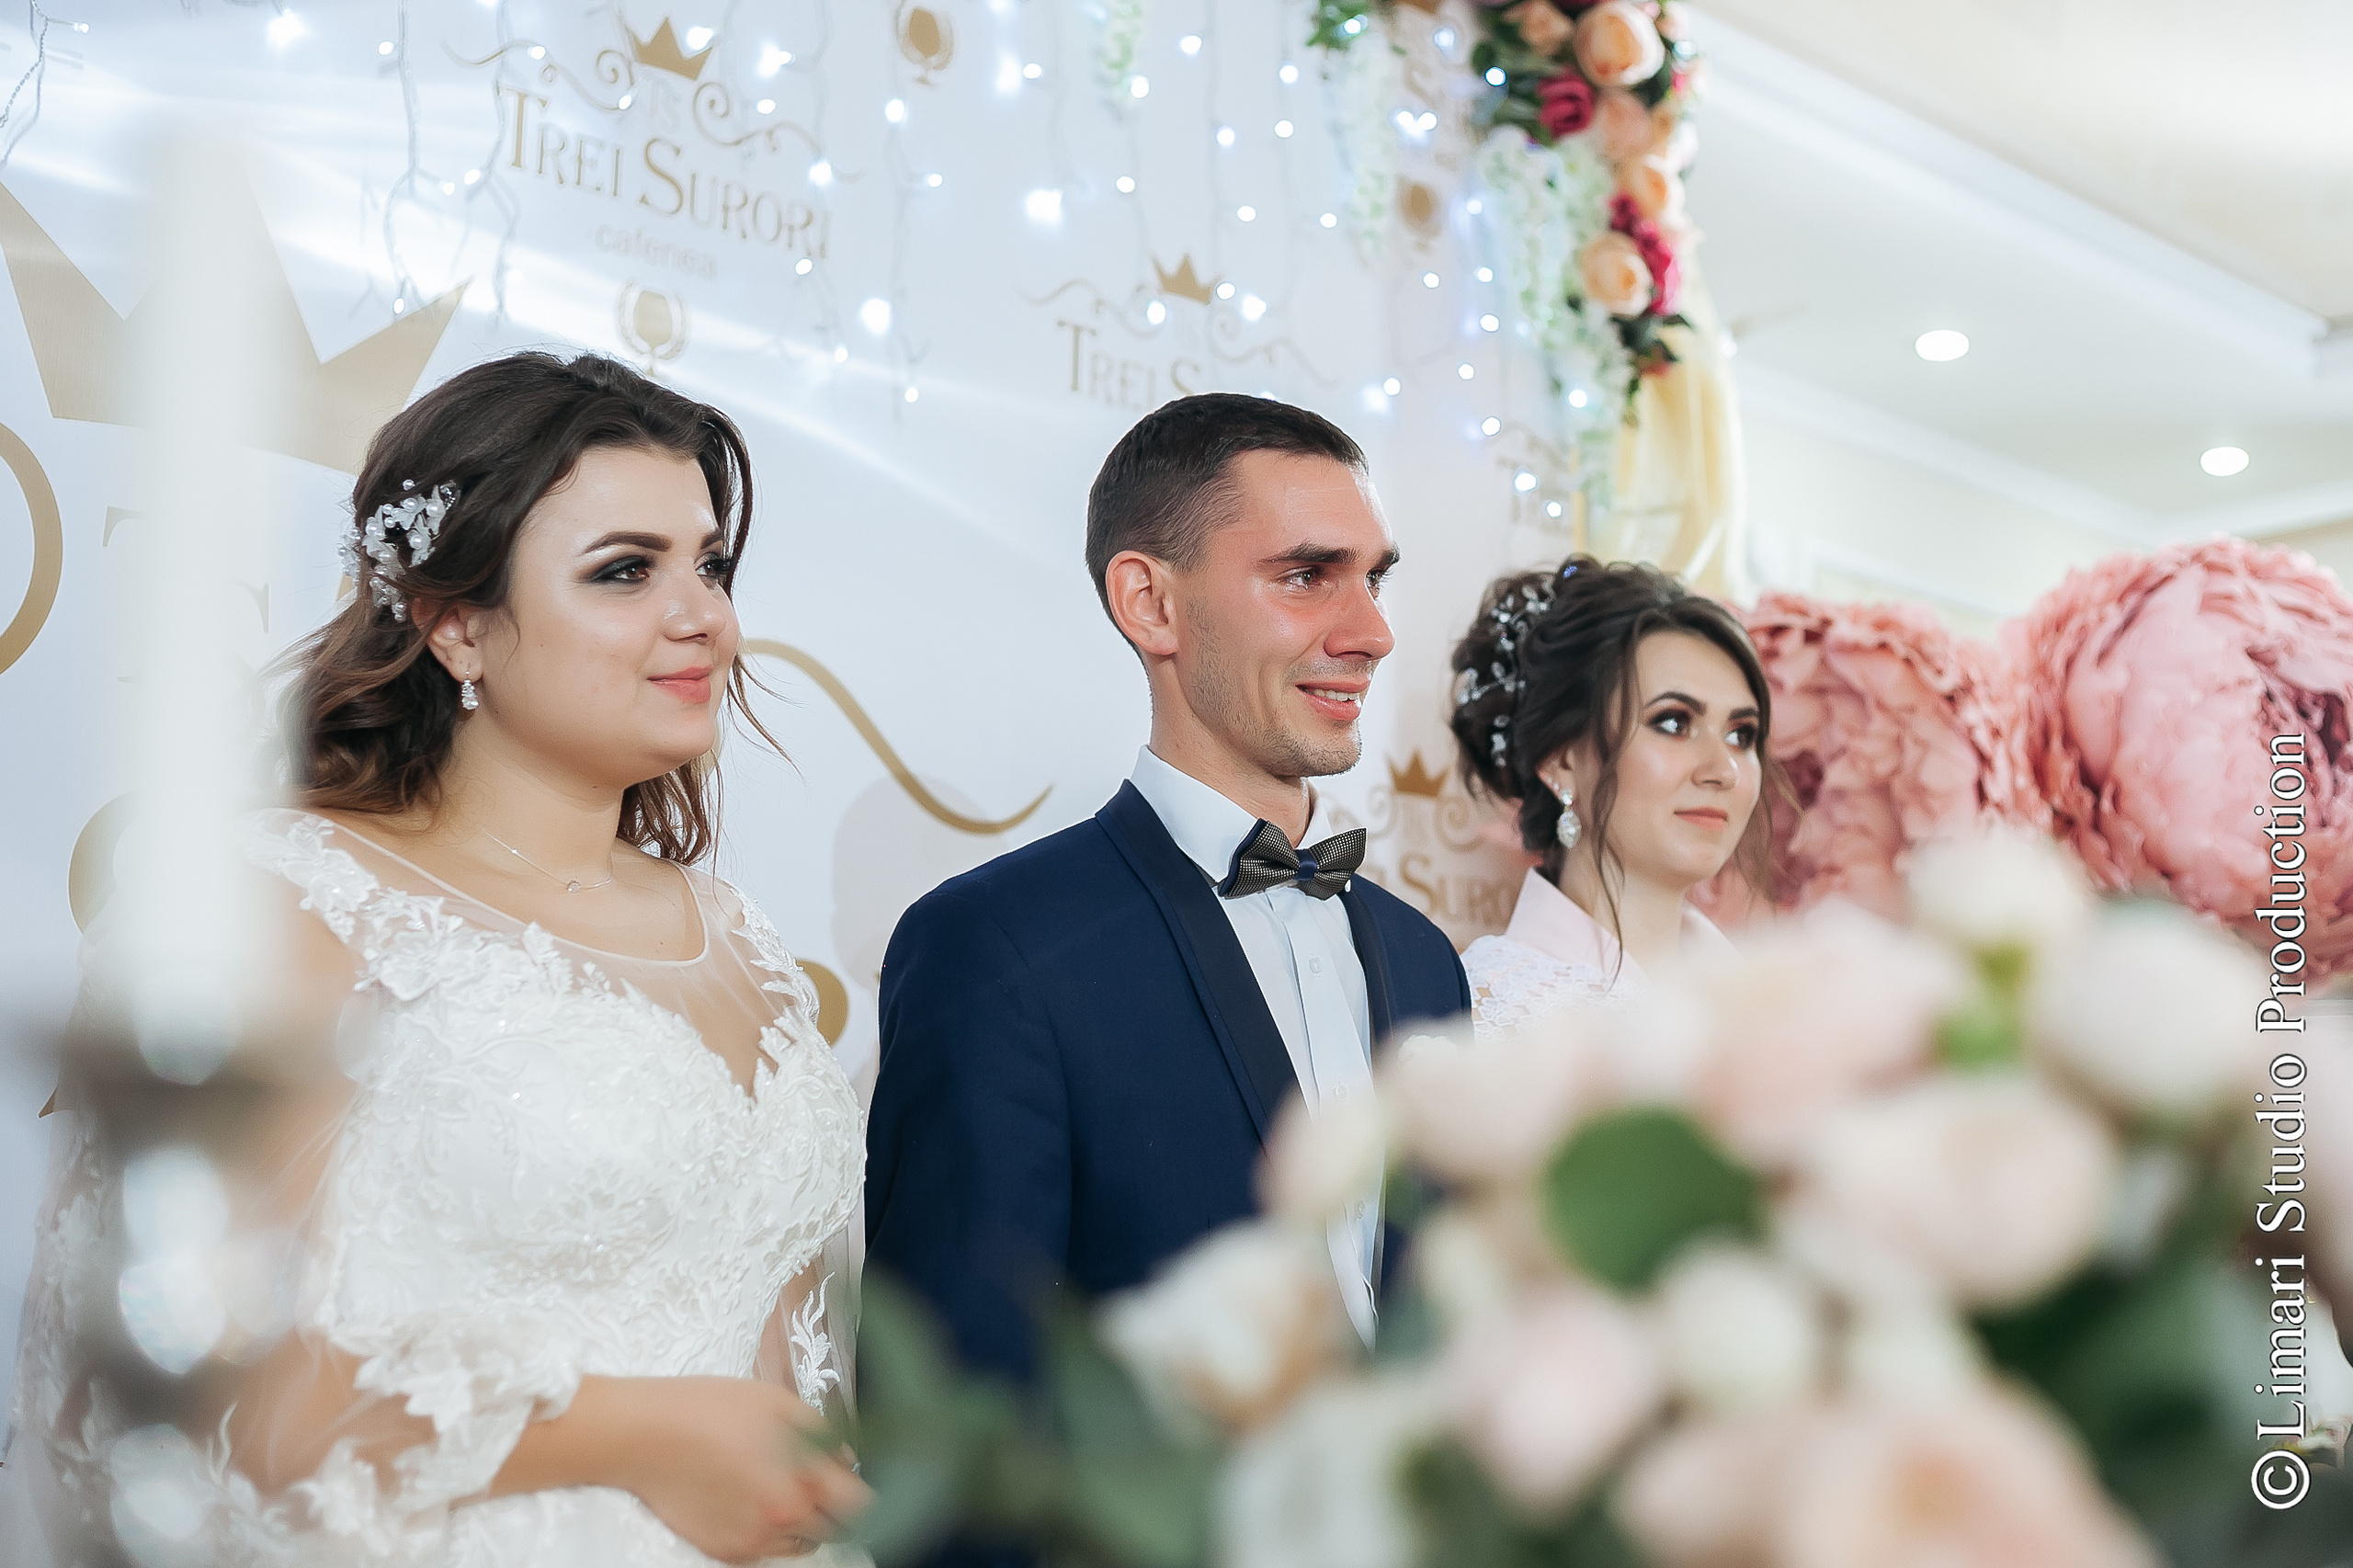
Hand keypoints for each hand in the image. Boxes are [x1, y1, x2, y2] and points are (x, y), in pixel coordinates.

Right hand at [502, 1376, 868, 1562]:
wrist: (644, 1435)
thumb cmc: (712, 1408)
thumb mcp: (779, 1403)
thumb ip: (823, 1434)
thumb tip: (847, 1459)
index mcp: (803, 1481)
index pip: (861, 1508)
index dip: (869, 1496)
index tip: (863, 1484)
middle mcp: (783, 1520)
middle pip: (834, 1531)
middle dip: (837, 1509)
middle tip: (824, 1484)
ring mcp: (752, 1541)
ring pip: (800, 1545)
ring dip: (804, 1524)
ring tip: (782, 1488)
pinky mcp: (724, 1551)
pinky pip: (764, 1550)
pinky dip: (768, 1532)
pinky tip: (751, 1500)